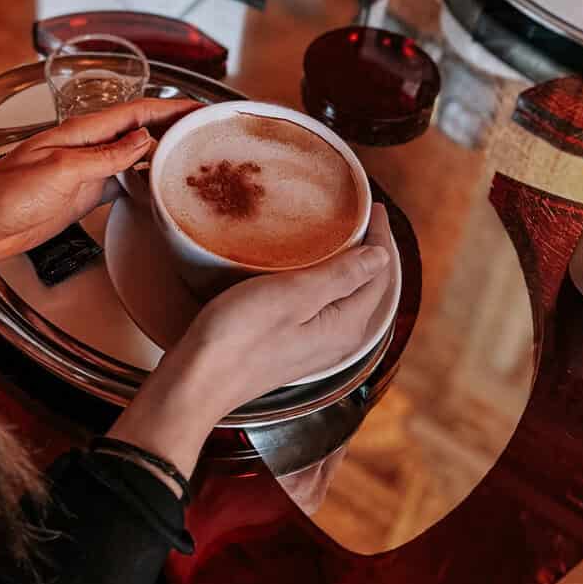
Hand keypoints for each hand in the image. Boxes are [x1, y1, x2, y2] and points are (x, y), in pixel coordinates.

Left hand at [0, 97, 197, 263]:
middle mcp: (84, 148)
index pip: (135, 113)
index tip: (198, 109)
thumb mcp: (61, 170)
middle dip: (171, 127)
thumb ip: (104, 156)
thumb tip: (142, 141)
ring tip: (189, 156)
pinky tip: (154, 187)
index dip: (169, 108)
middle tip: (204, 133)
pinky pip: (119, 183)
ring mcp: (83, 172)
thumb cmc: (3, 194)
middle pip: (138, 130)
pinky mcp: (79, 195)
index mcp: (80, 133)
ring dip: (159, 153)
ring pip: (131, 156)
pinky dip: (141, 182)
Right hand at [106, 207, 394, 475]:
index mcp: (347, 326)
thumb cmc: (241, 333)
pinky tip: (313, 269)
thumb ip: (342, 276)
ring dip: (352, 265)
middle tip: (362, 213)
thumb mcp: (295, 295)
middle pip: (370, 288)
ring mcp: (318, 346)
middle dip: (372, 250)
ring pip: (349, 297)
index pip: (380, 275)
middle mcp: (341, 340)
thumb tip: (382, 257)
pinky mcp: (297, 346)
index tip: (374, 205)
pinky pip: (329, 306)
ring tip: (342, 234)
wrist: (200, 378)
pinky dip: (331, 281)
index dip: (381, 237)